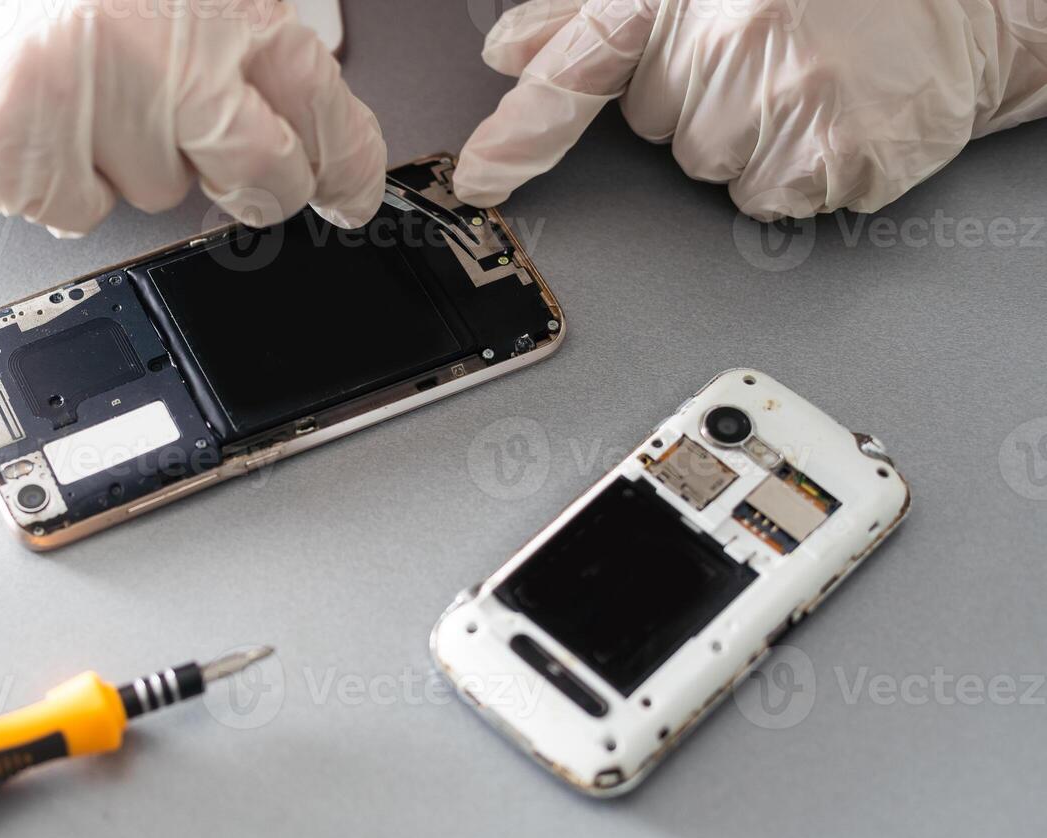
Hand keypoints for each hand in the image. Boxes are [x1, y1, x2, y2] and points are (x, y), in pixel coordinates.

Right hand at [0, 0, 386, 234]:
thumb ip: (234, 48)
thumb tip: (311, 133)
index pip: (320, 100)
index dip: (347, 163)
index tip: (351, 195)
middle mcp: (160, 44)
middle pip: (263, 172)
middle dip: (254, 187)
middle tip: (218, 164)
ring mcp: (87, 98)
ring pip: (163, 193)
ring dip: (128, 163)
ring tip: (77, 97)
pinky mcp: (19, 151)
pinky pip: (79, 214)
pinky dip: (58, 184)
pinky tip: (34, 124)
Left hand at [454, 0, 1046, 218]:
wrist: (976, 0)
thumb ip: (595, 12)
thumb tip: (513, 48)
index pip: (580, 63)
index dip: (521, 128)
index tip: (480, 177)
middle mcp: (731, 34)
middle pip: (654, 126)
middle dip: (696, 99)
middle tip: (766, 55)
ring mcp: (782, 98)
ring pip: (706, 169)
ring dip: (747, 139)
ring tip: (807, 81)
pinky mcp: (829, 155)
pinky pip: (764, 199)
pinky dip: (793, 174)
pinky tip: (831, 117)